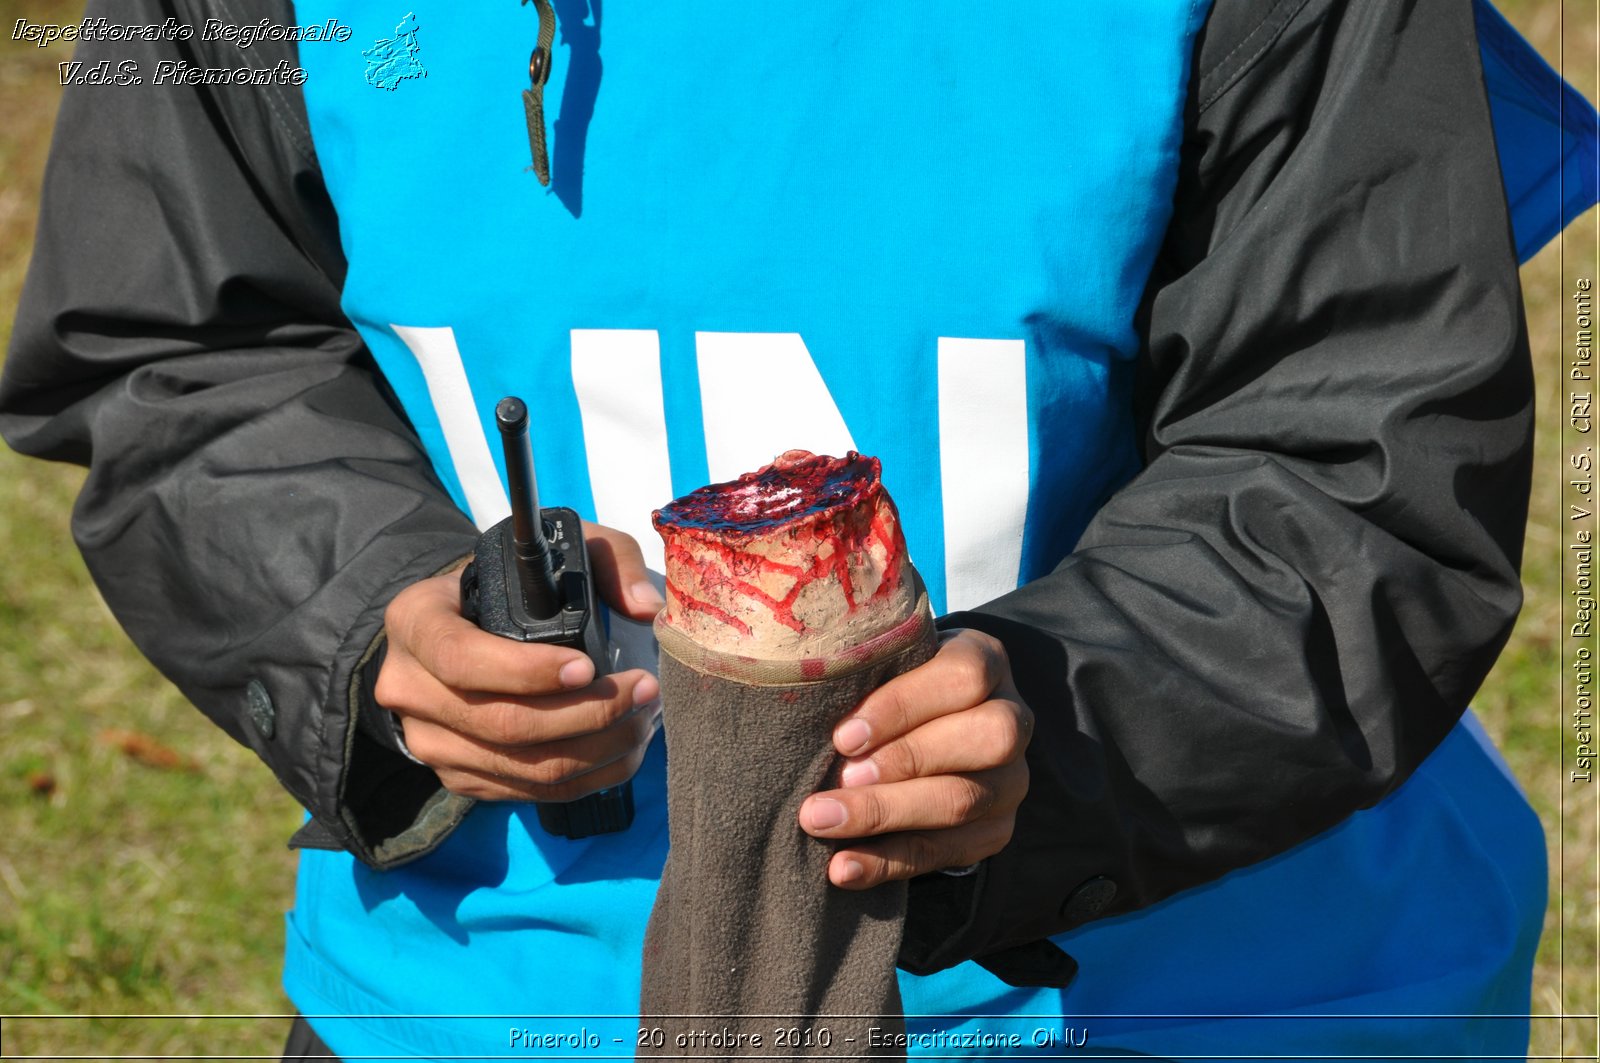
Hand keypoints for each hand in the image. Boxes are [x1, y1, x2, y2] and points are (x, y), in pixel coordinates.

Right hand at [374, 522, 665, 801]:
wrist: (463, 628)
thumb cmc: (511, 585)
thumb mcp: (554, 550)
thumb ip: (608, 561)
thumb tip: (645, 608)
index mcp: (416, 621)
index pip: (461, 658)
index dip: (526, 671)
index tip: (587, 667)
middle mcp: (409, 687)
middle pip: (502, 723)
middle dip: (587, 714)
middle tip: (643, 692)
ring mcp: (430, 741)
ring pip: (523, 767)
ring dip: (598, 750)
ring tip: (644, 719)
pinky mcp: (459, 777)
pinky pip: (529, 792)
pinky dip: (587, 777)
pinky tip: (623, 750)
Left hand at [798, 629, 1032, 888]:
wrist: (919, 734)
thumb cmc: (887, 688)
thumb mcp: (882, 665)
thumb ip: (858, 670)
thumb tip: (805, 688)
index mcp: (985, 662)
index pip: (964, 676)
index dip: (904, 705)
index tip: (844, 736)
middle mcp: (1011, 719)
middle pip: (985, 738)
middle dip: (905, 760)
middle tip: (840, 777)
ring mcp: (1009, 780)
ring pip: (963, 800)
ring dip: (885, 814)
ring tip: (822, 821)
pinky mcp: (994, 830)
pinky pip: (946, 852)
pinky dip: (888, 862)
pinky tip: (842, 867)